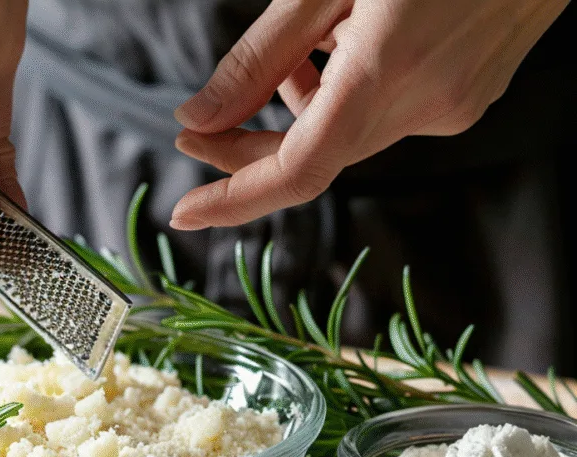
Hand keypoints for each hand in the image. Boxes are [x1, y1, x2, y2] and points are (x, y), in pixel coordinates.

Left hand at [170, 0, 567, 229]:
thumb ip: (258, 57)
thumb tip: (200, 115)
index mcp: (387, 71)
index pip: (297, 172)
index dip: (234, 201)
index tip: (185, 212)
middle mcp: (428, 104)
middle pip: (313, 157)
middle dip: (248, 147)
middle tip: (198, 123)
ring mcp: (456, 105)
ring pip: (348, 137)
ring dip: (299, 111)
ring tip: (294, 48)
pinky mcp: (469, 96)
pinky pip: (386, 116)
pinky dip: (345, 96)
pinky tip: (341, 46)